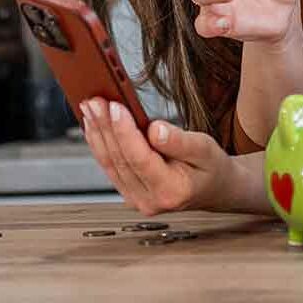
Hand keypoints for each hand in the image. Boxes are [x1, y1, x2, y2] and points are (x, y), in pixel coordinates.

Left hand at [78, 99, 234, 214]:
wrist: (213, 188)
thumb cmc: (211, 166)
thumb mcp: (205, 149)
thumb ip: (181, 141)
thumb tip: (155, 129)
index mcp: (171, 191)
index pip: (140, 159)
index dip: (124, 132)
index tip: (115, 106)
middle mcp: (149, 201)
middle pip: (120, 160)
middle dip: (104, 127)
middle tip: (94, 101)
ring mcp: (136, 200)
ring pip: (110, 164)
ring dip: (97, 133)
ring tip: (90, 107)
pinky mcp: (129, 192)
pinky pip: (110, 166)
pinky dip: (100, 143)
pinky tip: (93, 124)